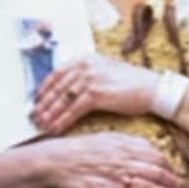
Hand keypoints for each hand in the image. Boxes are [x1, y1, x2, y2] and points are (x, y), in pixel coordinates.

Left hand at [32, 54, 162, 133]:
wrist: (154, 89)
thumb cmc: (133, 83)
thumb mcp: (107, 71)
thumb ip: (87, 75)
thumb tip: (66, 90)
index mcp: (88, 58)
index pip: (57, 73)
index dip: (44, 88)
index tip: (36, 100)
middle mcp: (87, 66)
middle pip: (57, 87)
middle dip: (43, 104)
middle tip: (34, 116)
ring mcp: (92, 78)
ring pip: (62, 99)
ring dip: (50, 114)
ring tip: (42, 125)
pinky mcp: (97, 94)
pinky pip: (73, 110)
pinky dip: (62, 120)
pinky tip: (56, 128)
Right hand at [41, 133, 184, 187]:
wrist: (58, 158)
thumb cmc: (86, 147)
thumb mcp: (112, 137)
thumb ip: (133, 142)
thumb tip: (153, 147)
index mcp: (128, 148)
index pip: (158, 158)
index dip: (172, 167)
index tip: (181, 175)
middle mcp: (124, 162)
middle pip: (156, 172)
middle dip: (174, 182)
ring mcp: (113, 178)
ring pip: (144, 186)